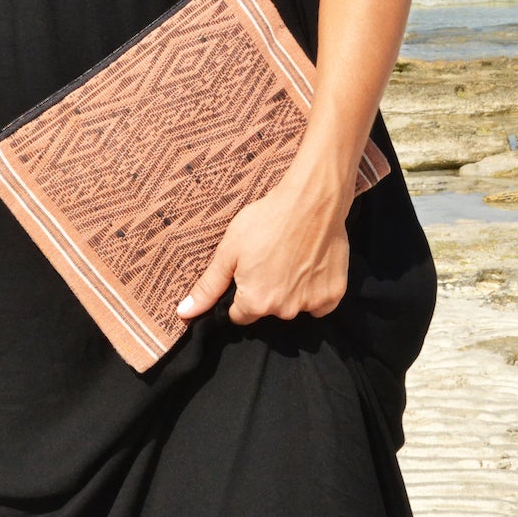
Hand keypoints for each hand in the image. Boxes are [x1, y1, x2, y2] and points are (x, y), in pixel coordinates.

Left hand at [176, 176, 350, 326]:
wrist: (311, 201)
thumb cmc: (266, 221)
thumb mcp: (229, 250)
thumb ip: (208, 286)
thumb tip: (183, 313)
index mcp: (255, 302)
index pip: (240, 315)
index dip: (242, 294)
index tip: (249, 273)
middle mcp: (283, 310)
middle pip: (268, 310)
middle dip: (267, 292)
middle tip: (272, 260)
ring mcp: (311, 304)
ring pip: (294, 306)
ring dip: (292, 291)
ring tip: (292, 259)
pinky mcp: (333, 295)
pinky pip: (320, 304)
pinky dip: (315, 291)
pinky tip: (311, 266)